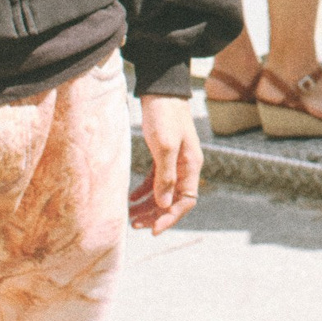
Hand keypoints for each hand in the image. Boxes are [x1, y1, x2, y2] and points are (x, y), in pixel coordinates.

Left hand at [129, 93, 202, 232]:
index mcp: (191, 165)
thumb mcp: (164, 146)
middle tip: (135, 225)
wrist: (160, 90)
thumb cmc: (164, 116)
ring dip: (148, 206)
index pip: (185, 201)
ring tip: (130, 216)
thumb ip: (165, 176)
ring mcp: (174, 160)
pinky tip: (131, 198)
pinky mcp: (162, 154)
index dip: (170, 217)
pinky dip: (144, 191)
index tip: (153, 230)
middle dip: (156, 215)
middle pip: (173, 200)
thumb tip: (165, 204)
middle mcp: (185, 165)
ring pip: (163, 192)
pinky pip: (155, 180)